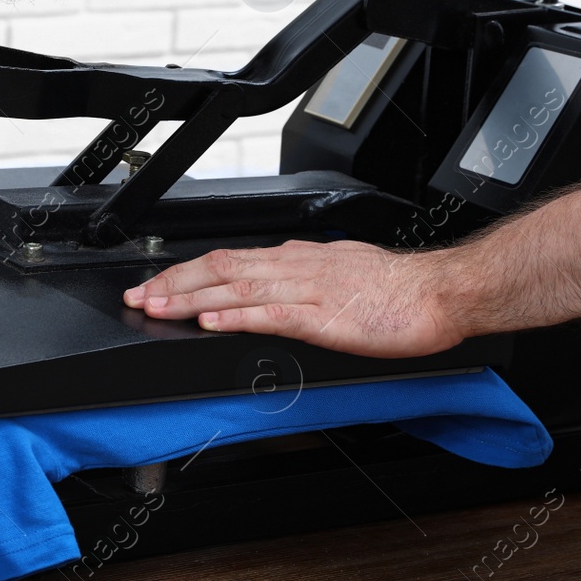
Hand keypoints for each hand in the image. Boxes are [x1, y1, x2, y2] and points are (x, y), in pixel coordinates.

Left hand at [123, 240, 465, 357]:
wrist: (441, 293)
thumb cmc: (398, 290)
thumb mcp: (339, 276)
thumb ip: (301, 284)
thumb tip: (264, 295)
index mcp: (299, 259)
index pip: (229, 259)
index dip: (187, 272)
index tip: (156, 285)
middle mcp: (297, 267)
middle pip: (222, 268)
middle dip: (175, 283)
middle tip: (139, 297)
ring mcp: (309, 291)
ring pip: (238, 288)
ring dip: (193, 298)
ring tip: (159, 308)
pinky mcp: (326, 317)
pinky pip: (274, 314)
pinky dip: (238, 315)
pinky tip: (213, 321)